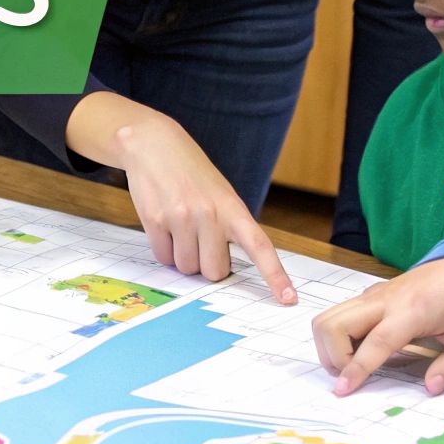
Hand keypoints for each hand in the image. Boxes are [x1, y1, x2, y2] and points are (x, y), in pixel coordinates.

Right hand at [68, 92, 296, 303]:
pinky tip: (164, 223)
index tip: (289, 298)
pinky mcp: (155, 220)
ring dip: (183, 256)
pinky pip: (163, 258)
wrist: (155, 144)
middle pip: (215, 272)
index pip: (260, 247)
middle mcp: (210, 214)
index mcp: (233, 208)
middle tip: (199, 238)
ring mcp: (182, 218)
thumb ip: (228, 229)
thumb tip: (220, 271)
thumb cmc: (192, 174)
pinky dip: (164, 249)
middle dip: (206, 263)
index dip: (275, 275)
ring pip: (187, 268)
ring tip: (179, 226)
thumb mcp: (221, 194)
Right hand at [312, 256, 443, 396]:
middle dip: (333, 357)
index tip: (342, 390)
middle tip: (350, 378)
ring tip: (351, 364)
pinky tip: (360, 349)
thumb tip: (431, 388)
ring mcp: (375, 293)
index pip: (376, 341)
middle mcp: (386, 298)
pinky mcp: (372, 294)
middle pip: (336, 324)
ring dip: (330, 345)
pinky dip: (338, 336)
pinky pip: (340, 314)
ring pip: (329, 317)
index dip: (356, 368)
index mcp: (413, 309)